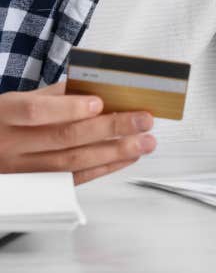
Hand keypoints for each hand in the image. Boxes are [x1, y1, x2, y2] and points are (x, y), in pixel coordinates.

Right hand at [0, 82, 156, 183]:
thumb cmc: (6, 119)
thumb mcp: (22, 98)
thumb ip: (59, 93)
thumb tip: (101, 85)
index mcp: (8, 114)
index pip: (37, 111)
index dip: (70, 108)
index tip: (99, 102)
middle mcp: (13, 145)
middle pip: (65, 138)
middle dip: (110, 127)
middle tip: (142, 120)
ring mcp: (23, 170)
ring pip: (72, 163)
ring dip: (115, 152)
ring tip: (144, 142)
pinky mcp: (37, 188)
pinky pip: (73, 180)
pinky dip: (103, 168)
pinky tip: (126, 158)